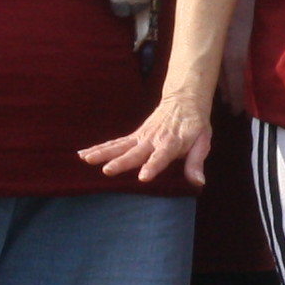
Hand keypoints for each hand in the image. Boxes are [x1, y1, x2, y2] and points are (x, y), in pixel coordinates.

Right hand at [83, 88, 214, 185]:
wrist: (183, 101)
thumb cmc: (194, 126)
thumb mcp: (202, 142)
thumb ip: (196, 162)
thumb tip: (198, 182)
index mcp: (171, 143)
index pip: (161, 157)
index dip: (152, 167)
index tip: (143, 177)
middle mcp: (152, 140)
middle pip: (135, 153)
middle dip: (121, 162)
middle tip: (107, 171)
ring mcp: (141, 138)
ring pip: (119, 146)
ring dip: (102, 153)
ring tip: (86, 159)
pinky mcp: (133, 137)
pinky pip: (114, 143)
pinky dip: (98, 148)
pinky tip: (82, 154)